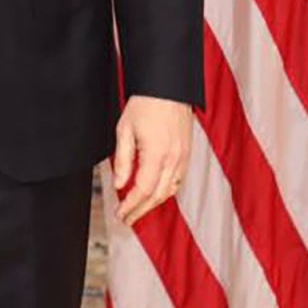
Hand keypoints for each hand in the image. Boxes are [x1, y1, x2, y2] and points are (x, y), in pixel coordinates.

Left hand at [110, 95, 193, 226]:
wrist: (169, 88)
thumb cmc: (145, 104)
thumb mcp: (124, 130)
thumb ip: (122, 160)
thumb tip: (119, 184)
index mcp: (157, 154)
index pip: (143, 190)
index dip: (131, 205)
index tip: (121, 214)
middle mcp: (174, 159)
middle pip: (157, 196)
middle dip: (141, 210)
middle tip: (126, 218)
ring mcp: (183, 158)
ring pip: (169, 191)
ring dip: (153, 204)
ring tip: (137, 209)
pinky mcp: (187, 154)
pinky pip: (177, 181)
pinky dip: (165, 192)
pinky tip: (154, 194)